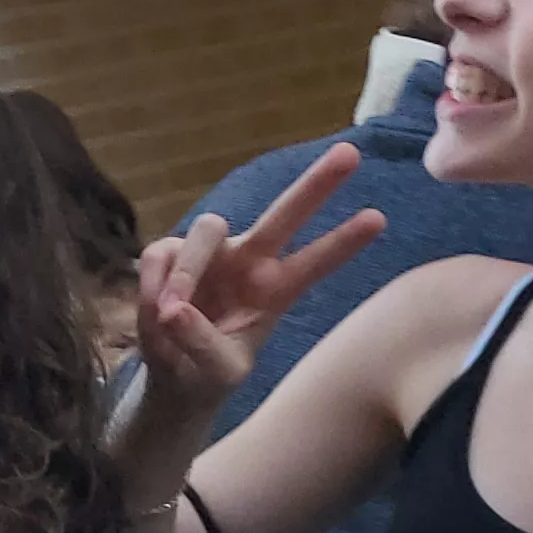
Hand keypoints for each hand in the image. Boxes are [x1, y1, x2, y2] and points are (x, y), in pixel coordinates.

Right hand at [136, 144, 386, 413]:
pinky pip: (159, 256)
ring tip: (170, 314)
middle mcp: (248, 260)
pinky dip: (153, 284)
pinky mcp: (168, 254)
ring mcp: (210, 254)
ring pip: (206, 230)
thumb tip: (172, 310)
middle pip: (284, 214)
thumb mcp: (218, 373)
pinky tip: (153, 313)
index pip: (315, 263)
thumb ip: (201, 343)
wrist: (173, 378)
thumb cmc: (208, 374)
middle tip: (352, 153)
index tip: (379, 218)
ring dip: (188, 273)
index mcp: (275, 290)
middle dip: (316, 186)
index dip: (342, 242)